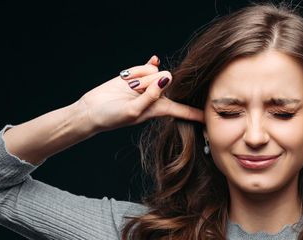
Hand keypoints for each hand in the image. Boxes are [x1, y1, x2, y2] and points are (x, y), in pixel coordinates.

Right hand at [74, 55, 203, 132]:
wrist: (92, 109)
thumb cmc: (113, 117)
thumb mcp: (134, 110)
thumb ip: (151, 95)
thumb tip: (167, 77)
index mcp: (159, 110)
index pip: (182, 111)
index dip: (196, 113)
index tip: (210, 116)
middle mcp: (157, 96)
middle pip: (168, 83)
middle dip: (152, 84)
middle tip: (134, 92)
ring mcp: (148, 84)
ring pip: (156, 72)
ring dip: (141, 76)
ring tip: (129, 87)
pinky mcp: (137, 74)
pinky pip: (148, 66)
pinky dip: (146, 65)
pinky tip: (153, 59)